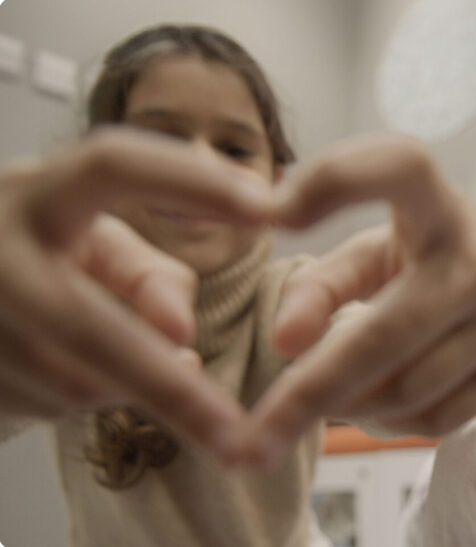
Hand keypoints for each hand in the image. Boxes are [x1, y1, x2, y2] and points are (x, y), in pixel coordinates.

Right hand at [0, 129, 273, 459]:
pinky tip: (89, 371)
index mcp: (34, 195)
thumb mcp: (97, 247)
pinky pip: (53, 405)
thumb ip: (151, 275)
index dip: (191, 183)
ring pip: (76, 381)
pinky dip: (94, 398)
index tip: (265, 208)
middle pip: (88, 326)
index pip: (112, 166)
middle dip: (170, 390)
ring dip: (130, 385)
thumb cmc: (46, 257)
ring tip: (142, 362)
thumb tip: (179, 334)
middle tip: (236, 433)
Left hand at [243, 134, 475, 466]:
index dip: (338, 179)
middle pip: (384, 334)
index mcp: (441, 209)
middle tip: (250, 441)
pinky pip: (434, 418)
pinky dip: (387, 422)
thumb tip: (284, 344)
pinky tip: (370, 405)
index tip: (276, 216)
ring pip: (404, 389)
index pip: (403, 167)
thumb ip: (318, 286)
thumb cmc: (423, 256)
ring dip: (348, 404)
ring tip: (323, 395)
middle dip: (310, 392)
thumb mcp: (369, 253)